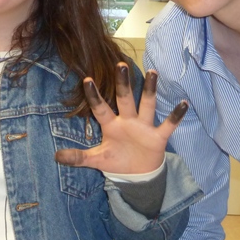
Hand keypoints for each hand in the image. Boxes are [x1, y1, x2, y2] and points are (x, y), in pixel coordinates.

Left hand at [53, 64, 187, 173]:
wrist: (138, 174)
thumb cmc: (117, 161)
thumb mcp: (97, 160)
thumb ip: (78, 157)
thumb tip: (56, 157)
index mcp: (111, 125)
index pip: (101, 108)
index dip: (94, 96)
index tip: (87, 79)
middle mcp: (128, 121)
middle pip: (125, 99)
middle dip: (123, 83)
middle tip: (121, 65)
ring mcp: (144, 126)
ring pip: (147, 105)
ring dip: (150, 90)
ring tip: (153, 72)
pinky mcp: (158, 136)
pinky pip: (168, 124)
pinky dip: (176, 115)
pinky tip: (183, 102)